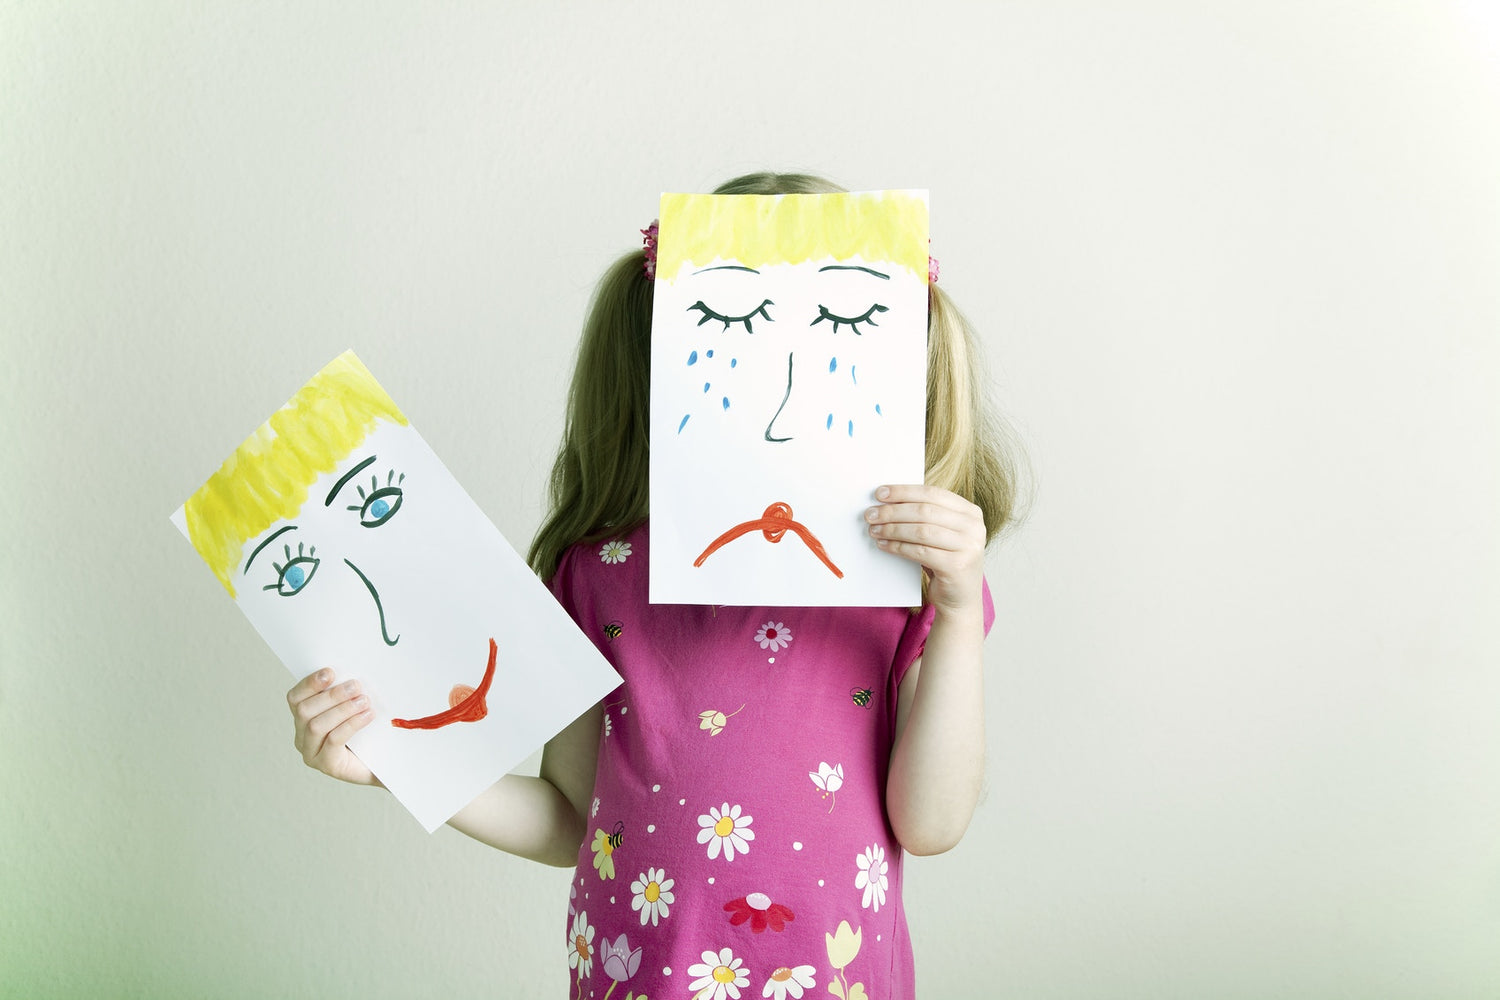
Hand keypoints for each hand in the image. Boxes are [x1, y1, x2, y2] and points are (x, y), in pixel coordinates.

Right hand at [287, 669, 379, 785]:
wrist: (385, 762)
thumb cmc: (368, 732)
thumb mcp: (354, 707)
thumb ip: (346, 693)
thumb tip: (349, 674)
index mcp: (304, 718)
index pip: (295, 698)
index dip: (309, 684)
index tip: (330, 672)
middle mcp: (302, 736)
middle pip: (304, 711)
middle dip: (331, 696)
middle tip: (355, 686)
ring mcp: (312, 753)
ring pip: (316, 726)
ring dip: (342, 709)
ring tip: (364, 701)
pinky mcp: (326, 765)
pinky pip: (333, 740)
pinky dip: (351, 724)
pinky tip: (368, 715)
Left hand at [866, 484, 985, 615]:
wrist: (961, 598)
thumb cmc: (945, 561)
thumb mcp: (942, 533)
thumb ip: (925, 515)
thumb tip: (888, 501)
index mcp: (970, 512)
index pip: (933, 493)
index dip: (904, 491)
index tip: (880, 493)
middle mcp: (974, 527)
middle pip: (925, 511)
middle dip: (893, 511)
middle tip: (870, 514)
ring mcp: (969, 547)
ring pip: (921, 531)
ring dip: (893, 529)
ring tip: (874, 530)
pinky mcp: (957, 566)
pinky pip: (920, 552)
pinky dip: (898, 547)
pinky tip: (884, 545)